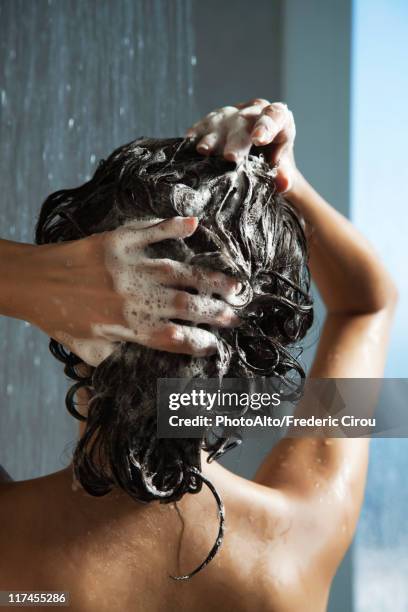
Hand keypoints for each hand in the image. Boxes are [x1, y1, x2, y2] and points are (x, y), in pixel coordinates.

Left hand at [16, 217, 240, 364]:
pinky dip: (173, 227)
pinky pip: (151, 232)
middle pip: (186, 307)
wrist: (31, 281)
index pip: (174, 339)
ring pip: (179, 273)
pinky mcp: (118, 242)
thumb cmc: (58, 317)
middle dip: (216, 311)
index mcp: (128, 328)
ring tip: (235, 284)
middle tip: (237, 314)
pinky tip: (195, 224)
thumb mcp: (86, 350)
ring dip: (210, 278)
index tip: (216, 345)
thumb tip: (140, 365)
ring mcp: (129, 267)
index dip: (199, 344)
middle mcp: (135, 298)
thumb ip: (116, 358)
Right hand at [186, 98, 297, 193]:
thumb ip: (284, 175)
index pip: (275, 116)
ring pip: (222, 121)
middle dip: (236, 140)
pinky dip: (197, 134)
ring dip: (213, 136)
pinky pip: (204, 124)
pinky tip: (189, 142)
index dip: (267, 126)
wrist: (260, 155)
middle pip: (245, 122)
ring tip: (205, 150)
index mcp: (278, 119)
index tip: (259, 139)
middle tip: (231, 158)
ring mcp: (232, 114)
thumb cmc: (274, 161)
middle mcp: (254, 111)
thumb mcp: (282, 169)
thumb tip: (283, 183)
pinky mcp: (213, 120)